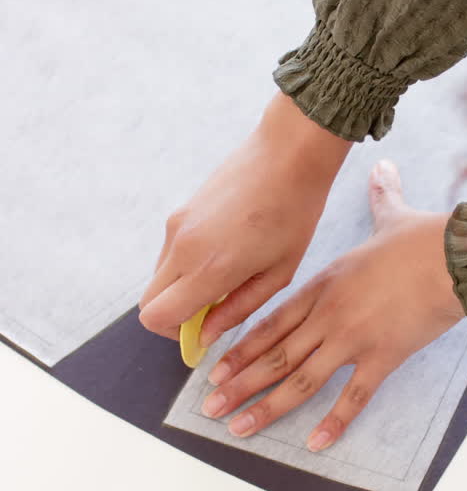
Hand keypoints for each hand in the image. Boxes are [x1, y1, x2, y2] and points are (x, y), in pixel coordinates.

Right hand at [138, 92, 351, 341]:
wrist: (288, 154)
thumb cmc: (294, 213)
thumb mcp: (278, 273)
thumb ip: (238, 309)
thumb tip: (205, 335)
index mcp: (208, 269)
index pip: (156, 317)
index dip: (174, 335)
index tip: (202, 333)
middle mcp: (182, 247)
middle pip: (148, 302)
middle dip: (173, 316)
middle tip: (212, 311)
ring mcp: (176, 226)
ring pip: (158, 277)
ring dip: (180, 289)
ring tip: (226, 277)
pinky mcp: (180, 212)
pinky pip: (169, 252)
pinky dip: (185, 265)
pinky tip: (224, 252)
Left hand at [200, 160, 466, 449]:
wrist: (454, 257)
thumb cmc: (424, 238)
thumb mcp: (391, 215)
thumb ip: (381, 196)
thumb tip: (384, 168)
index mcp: (324, 284)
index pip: (270, 322)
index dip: (240, 348)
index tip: (215, 369)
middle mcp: (328, 314)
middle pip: (275, 356)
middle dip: (239, 385)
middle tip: (210, 409)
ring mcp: (352, 338)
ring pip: (300, 380)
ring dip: (267, 407)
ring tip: (239, 429)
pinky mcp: (383, 357)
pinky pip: (353, 397)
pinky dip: (333, 422)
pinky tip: (314, 443)